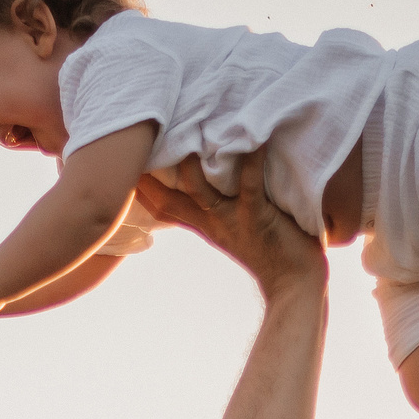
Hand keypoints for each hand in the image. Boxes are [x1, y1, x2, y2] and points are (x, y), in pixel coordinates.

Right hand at [133, 150, 325, 300]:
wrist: (296, 284)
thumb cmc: (273, 250)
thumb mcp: (235, 229)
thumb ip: (218, 209)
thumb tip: (208, 186)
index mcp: (206, 224)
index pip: (163, 206)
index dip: (141, 187)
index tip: (122, 163)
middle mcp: (213, 222)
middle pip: (169, 199)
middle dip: (151, 174)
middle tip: (136, 141)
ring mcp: (233, 219)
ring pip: (200, 191)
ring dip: (190, 167)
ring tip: (186, 133)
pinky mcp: (258, 216)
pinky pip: (250, 184)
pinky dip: (251, 160)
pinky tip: (253, 137)